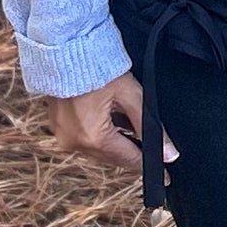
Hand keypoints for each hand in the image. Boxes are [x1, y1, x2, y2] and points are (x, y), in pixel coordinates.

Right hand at [48, 73, 173, 177]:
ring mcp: (64, 136)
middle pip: (112, 158)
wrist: (65, 48)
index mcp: (93, 137)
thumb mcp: (130, 94)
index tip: (165, 178)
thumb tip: (168, 153)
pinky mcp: (58, 127)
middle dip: (133, 156)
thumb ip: (149, 125)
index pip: (129, 159)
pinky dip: (102, 138)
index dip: (149, 167)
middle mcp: (75, 143)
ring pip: (99, 151)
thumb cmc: (98, 67)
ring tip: (138, 139)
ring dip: (118, 146)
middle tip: (155, 157)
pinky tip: (117, 127)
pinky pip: (85, 141)